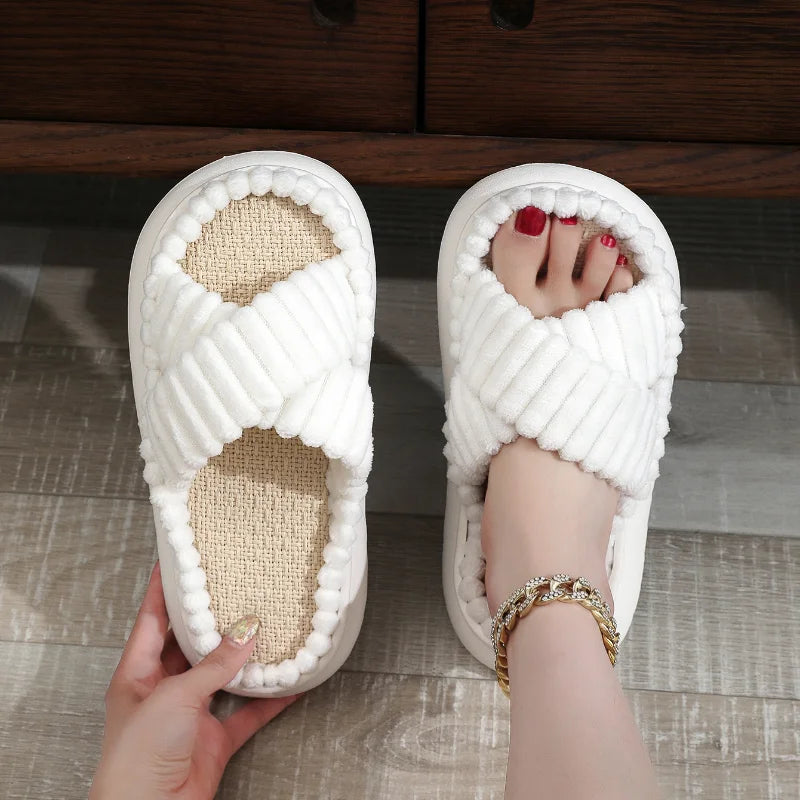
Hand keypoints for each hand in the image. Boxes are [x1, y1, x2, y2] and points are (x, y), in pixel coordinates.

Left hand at [91, 563, 298, 798]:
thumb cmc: (137, 759)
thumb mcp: (174, 698)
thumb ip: (213, 665)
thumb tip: (246, 633)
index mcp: (136, 675)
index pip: (151, 619)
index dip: (163, 588)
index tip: (177, 559)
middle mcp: (162, 691)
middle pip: (190, 645)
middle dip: (213, 620)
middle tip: (235, 589)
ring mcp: (189, 716)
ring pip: (221, 676)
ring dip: (244, 658)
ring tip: (267, 627)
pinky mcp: (213, 741)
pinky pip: (247, 713)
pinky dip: (269, 699)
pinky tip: (289, 683)